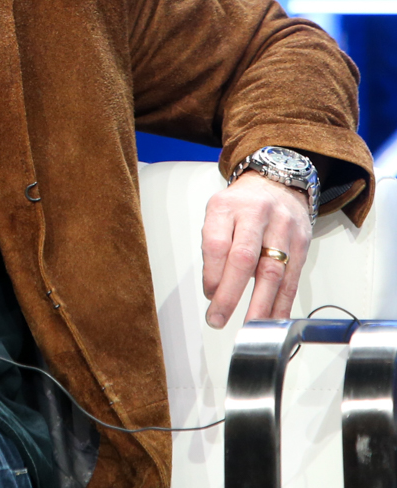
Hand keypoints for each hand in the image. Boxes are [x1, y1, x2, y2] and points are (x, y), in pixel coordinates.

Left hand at [201, 171, 311, 327]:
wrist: (278, 184)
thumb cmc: (243, 204)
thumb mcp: (219, 212)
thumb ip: (215, 245)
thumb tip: (214, 288)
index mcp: (227, 206)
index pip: (216, 243)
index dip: (211, 274)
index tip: (209, 294)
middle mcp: (256, 215)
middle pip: (243, 258)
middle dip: (230, 294)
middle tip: (218, 317)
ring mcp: (282, 228)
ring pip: (272, 272)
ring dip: (260, 305)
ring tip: (249, 326)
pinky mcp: (302, 243)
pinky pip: (292, 279)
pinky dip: (282, 303)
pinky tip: (274, 319)